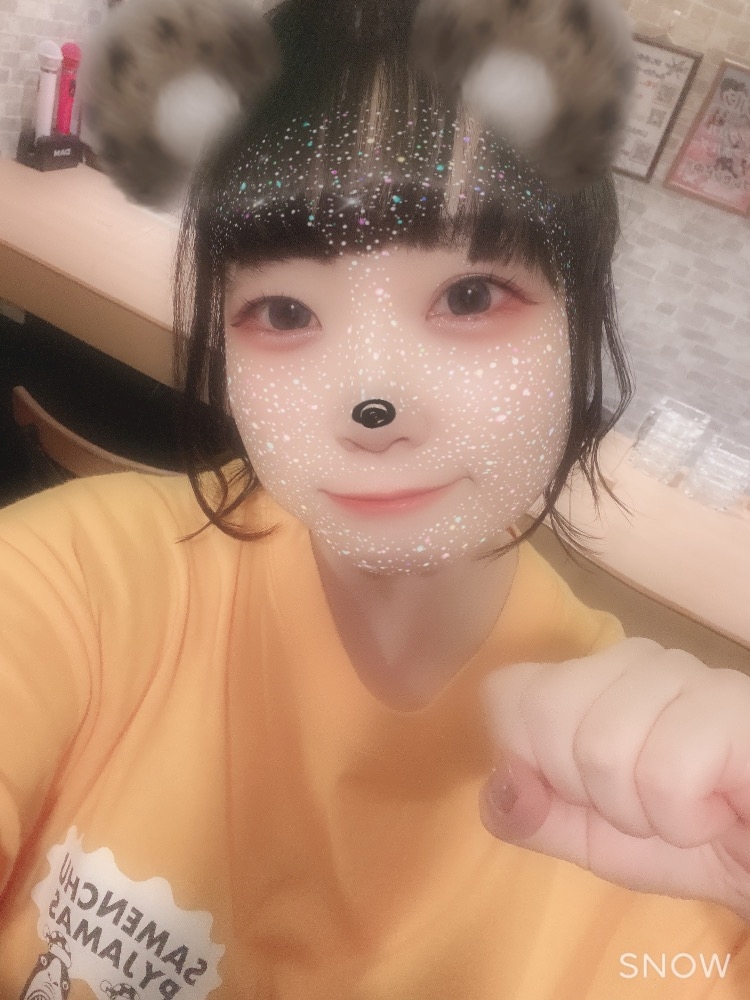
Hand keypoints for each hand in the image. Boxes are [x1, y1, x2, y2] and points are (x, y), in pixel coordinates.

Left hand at [479, 638, 749, 919]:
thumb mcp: (589, 839)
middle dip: (587, 792)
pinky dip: (685, 820)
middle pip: (546, 713)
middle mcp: (630, 658)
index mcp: (587, 680)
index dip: (526, 758)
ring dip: (643, 814)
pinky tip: (719, 809)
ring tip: (686, 808)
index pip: (507, 691)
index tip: (579, 794)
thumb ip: (530, 815)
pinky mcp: (730, 704)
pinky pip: (665, 774)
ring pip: (602, 746)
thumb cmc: (685, 837)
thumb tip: (499, 785)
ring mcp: (683, 672)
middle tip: (643, 805)